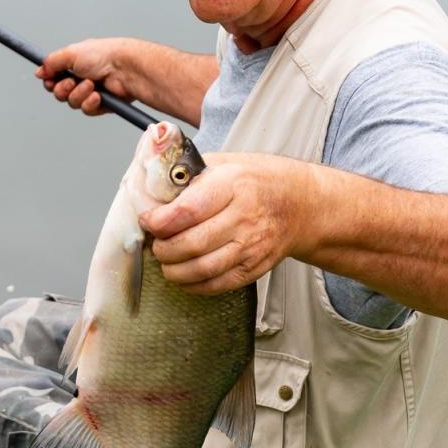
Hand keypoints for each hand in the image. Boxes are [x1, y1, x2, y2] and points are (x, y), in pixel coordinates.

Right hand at [35, 38, 139, 115]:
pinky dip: (90, 102)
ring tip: (91, 85)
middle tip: (70, 82)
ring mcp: (90, 91)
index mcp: (74, 63)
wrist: (125, 69)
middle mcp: (81, 77)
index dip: (49, 79)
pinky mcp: (100, 104)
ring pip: (71, 102)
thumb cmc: (103, 55)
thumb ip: (51, 62)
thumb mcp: (70, 53)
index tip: (48, 78)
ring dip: (78, 94)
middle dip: (62, 89)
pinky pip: (86, 110)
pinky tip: (98, 95)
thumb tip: (40, 70)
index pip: (54, 76)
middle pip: (59, 92)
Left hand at [139, 153, 315, 294]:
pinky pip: (216, 284)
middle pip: (192, 244)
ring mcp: (251, 246)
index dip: (160, 221)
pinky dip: (193, 285)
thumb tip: (148, 189)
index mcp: (232, 185)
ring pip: (202, 269)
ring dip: (174, 271)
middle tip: (156, 244)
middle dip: (163, 249)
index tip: (148, 221)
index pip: (188, 210)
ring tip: (166, 261)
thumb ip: (187, 175)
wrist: (299, 204)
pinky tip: (183, 275)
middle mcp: (244, 217)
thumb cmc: (254, 180)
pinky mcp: (254, 268)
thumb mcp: (223, 163)